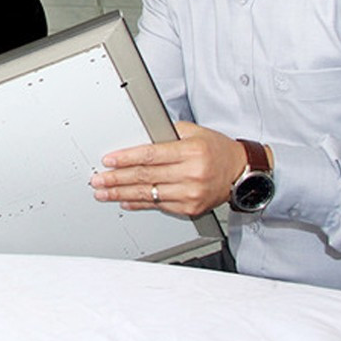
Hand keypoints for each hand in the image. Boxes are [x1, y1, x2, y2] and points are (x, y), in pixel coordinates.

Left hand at [89, 122, 248, 215]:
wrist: (241, 172)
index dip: (126, 158)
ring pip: (149, 194)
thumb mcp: (194, 132)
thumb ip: (167, 132)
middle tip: (99, 179)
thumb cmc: (216, 149)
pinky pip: (159, 206)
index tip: (109, 160)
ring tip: (104, 192)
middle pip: (146, 176)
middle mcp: (191, 174)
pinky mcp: (190, 207)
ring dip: (122, 193)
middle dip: (117, 178)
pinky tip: (125, 200)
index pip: (151, 155)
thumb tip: (138, 135)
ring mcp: (191, 193)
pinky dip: (139, 203)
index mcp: (191, 152)